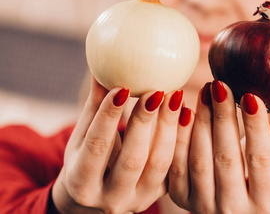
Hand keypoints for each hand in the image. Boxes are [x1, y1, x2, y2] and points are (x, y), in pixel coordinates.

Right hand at [52, 77, 183, 213]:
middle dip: (145, 122)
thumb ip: (94, 107)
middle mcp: (110, 199)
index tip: (122, 88)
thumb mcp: (81, 139)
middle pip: (132, 159)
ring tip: (176, 96)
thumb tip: (101, 68)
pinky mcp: (158, 194)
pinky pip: (174, 166)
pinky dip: (182, 138)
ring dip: (169, 127)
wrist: (94, 199)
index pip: (97, 147)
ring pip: (159, 164)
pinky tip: (187, 113)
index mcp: (82, 183)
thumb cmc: (85, 160)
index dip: (108, 117)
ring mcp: (137, 200)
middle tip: (156, 90)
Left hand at [168, 80, 269, 213]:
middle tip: (220, 85)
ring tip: (205, 91)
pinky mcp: (182, 198)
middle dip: (222, 117)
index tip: (251, 96)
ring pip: (199, 160)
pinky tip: (186, 111)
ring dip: (200, 122)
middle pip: (227, 158)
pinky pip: (176, 165)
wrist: (235, 208)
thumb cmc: (259, 178)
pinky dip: (180, 136)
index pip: (261, 159)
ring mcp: (205, 206)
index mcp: (267, 201)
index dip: (256, 127)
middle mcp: (236, 210)